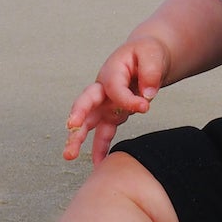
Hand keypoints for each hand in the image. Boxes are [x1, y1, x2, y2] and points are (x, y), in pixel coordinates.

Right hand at [63, 34, 170, 164]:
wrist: (146, 57)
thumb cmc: (147, 54)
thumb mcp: (153, 55)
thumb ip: (151, 73)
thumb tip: (147, 97)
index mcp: (111, 72)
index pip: (114, 90)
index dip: (128, 100)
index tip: (145, 106)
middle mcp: (103, 89)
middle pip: (85, 103)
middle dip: (78, 115)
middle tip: (72, 127)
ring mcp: (105, 104)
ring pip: (88, 122)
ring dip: (77, 138)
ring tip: (69, 155)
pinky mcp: (112, 115)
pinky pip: (103, 134)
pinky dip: (100, 150)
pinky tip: (98, 166)